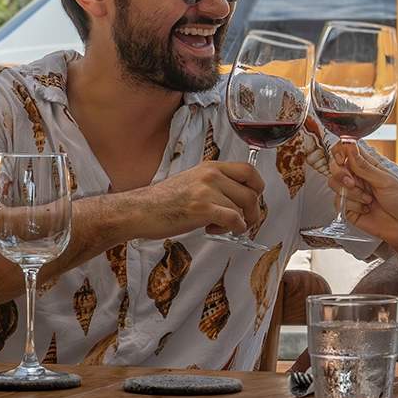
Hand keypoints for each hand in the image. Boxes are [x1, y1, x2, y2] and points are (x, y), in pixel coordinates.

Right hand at [130, 161, 264, 239]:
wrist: (140, 210)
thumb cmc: (163, 200)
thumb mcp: (192, 181)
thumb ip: (214, 184)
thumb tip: (236, 198)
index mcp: (211, 166)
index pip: (248, 170)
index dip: (257, 187)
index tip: (253, 200)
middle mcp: (212, 175)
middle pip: (252, 191)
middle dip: (253, 210)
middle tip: (244, 221)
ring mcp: (207, 191)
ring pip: (243, 207)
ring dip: (239, 223)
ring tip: (220, 227)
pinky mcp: (202, 209)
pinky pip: (234, 219)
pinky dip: (234, 229)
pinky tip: (219, 230)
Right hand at [329, 143, 397, 255]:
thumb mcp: (386, 181)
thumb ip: (365, 167)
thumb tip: (350, 148)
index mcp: (368, 166)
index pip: (347, 151)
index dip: (340, 151)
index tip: (342, 158)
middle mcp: (358, 178)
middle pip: (335, 167)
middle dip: (341, 174)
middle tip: (352, 181)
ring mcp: (353, 193)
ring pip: (334, 184)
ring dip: (351, 192)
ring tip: (368, 199)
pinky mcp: (349, 210)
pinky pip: (339, 202)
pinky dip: (353, 205)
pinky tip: (366, 209)